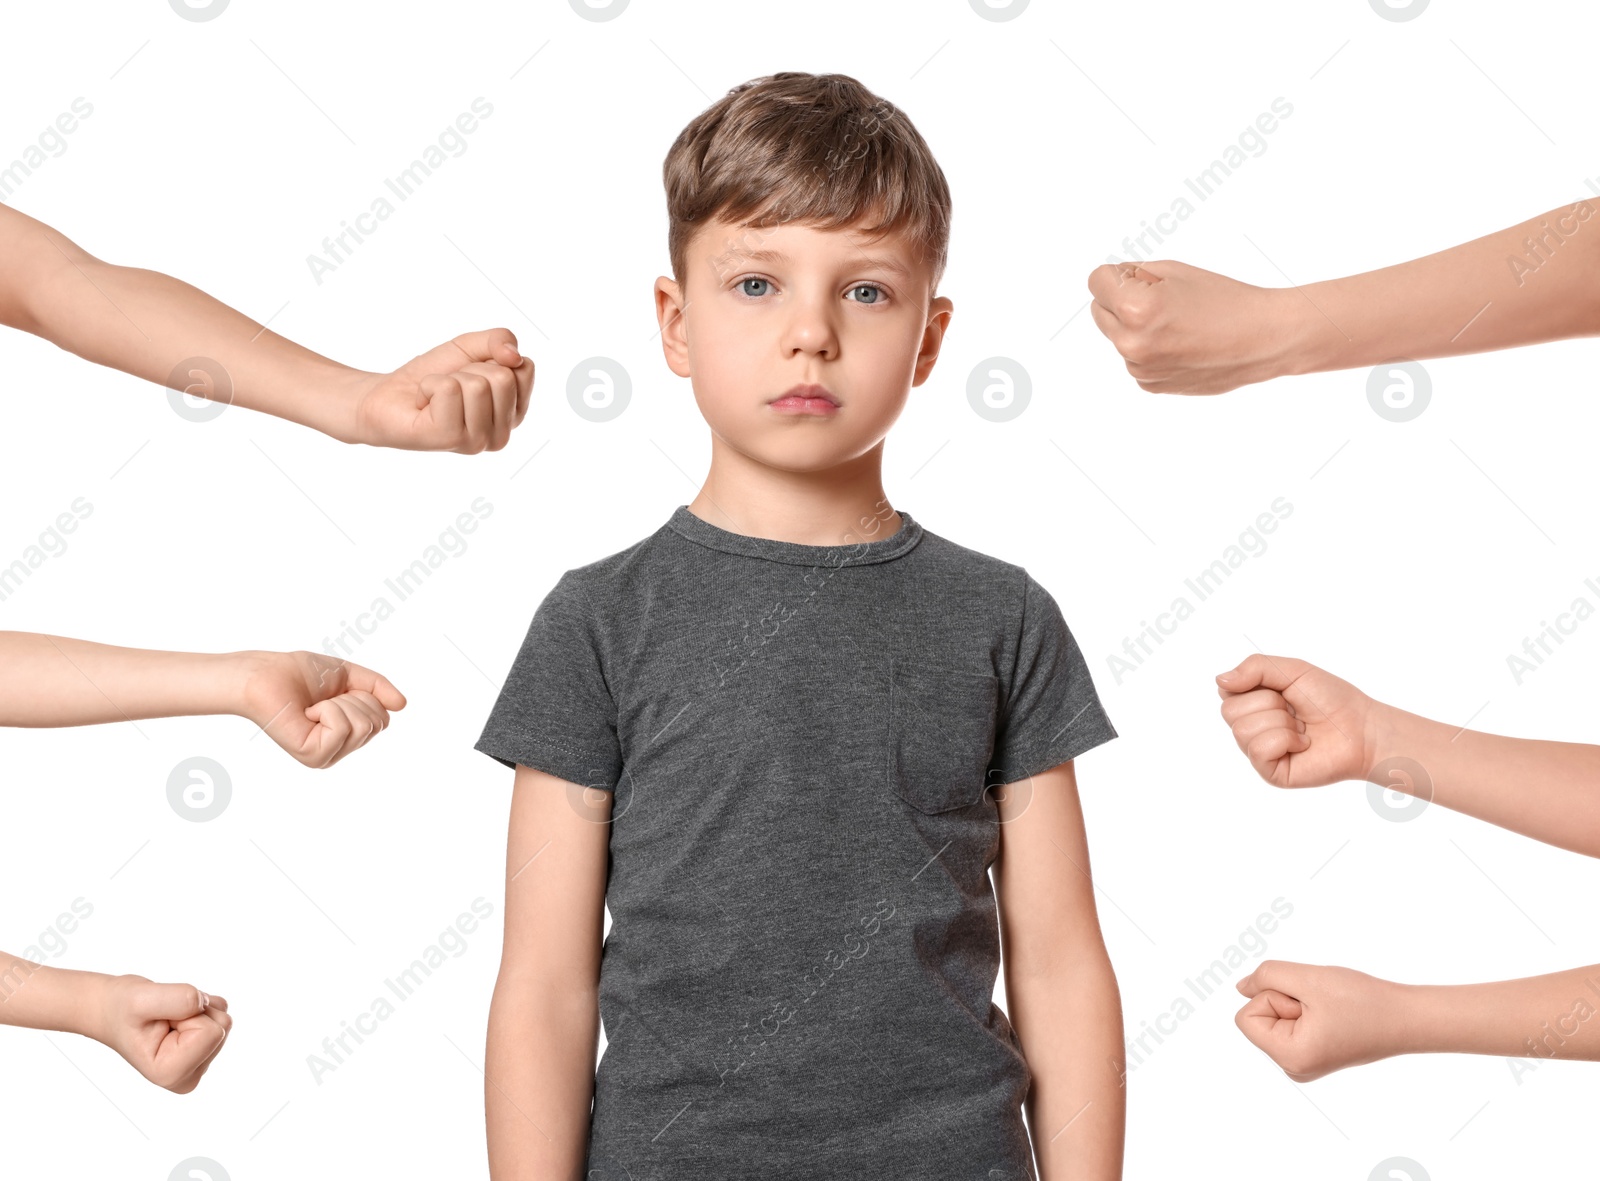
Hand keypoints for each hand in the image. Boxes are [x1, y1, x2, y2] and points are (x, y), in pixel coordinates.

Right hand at [96, 976, 231, 1093]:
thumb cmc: (121, 1008)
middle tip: (162, 1017)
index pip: (212, 1032)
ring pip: (222, 1017)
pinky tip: (175, 1015)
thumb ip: (178, 999)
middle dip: (194, 1010)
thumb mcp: (140, 998)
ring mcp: (200, 1062)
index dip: (187, 1014)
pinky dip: (200, 1005)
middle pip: (222, 1025)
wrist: (113, 1009)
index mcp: (171, 1074)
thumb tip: (205, 1002)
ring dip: (196, 1007)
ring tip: (166, 1016)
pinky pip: (221, 1011)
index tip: (160, 1020)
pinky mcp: (207, 1047)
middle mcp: (190, 1075)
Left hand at [238, 651, 405, 767]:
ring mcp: (326, 756)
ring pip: (362, 726)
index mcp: (347, 735)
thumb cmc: (301, 674)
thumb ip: (377, 688)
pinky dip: (328, 710)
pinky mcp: (312, 755)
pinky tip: (307, 713)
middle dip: (354, 699)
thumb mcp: (350, 675)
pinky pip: (342, 728)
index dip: (365, 695)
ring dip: (339, 704)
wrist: (266, 675)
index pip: (383, 720)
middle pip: (377, 724)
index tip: (337, 692)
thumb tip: (402, 704)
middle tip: (324, 699)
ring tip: (313, 706)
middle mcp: (338, 750)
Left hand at [349, 328, 532, 451]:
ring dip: (449, 378)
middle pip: (504, 378)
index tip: (472, 372)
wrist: (387, 394)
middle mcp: (500, 435)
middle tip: (451, 385)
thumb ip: (500, 340)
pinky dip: (430, 384)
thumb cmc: (431, 375)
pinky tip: (424, 403)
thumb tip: (515, 356)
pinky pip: (448, 389)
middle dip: (471, 369)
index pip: (525, 370)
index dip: (493, 359)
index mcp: (513, 415)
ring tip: (437, 396)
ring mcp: (476, 442)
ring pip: (477, 384)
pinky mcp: (449, 438)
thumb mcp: (471, 347)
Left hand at [1086, 259, 1301, 393]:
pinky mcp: (1150, 385)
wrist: (1263, 340)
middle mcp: (1130, 343)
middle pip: (1099, 310)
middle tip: (1163, 300)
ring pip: (1117, 336)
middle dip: (1121, 300)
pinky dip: (1150, 350)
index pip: (1096, 280)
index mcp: (1135, 309)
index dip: (1119, 274)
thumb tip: (1107, 284)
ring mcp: (1139, 369)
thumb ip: (1132, 274)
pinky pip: (1135, 359)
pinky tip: (1183, 345)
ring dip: (1136, 327)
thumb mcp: (1175, 271)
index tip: (1143, 278)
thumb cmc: (1224, 299)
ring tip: (1179, 324)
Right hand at [1215, 654, 1382, 788]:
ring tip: (1301, 728)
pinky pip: (1258, 749)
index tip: (1280, 688)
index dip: (1252, 684)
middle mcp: (1251, 727)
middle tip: (1294, 710)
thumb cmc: (1331, 700)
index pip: (1226, 689)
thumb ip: (1255, 667)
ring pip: (1243, 729)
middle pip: (1229, 710)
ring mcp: (1258, 751)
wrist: (1362, 729)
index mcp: (1252, 702)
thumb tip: (1220, 679)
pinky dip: (1285, 740)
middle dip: (1268, 703)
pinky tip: (1302, 744)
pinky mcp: (1270, 771)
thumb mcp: (1292, 670)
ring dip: (1280, 723)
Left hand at [1234, 961, 1409, 1081]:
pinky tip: (1333, 1014)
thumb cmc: (1364, 1002)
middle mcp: (1293, 1068)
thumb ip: (1266, 976)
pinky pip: (1291, 1022)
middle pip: (1260, 1017)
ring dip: (1298, 1003)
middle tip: (1323, 1005)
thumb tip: (1242, 987)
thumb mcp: (1308, 978)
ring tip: (1330, 1010)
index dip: (1271, 998)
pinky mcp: (1314, 1053)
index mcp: (1290, 1058)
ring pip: (1276, 1017)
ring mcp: (1304, 1063)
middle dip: (1286, 1000)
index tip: (1307, 1002)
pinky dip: (1307, 1009)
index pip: (1246, 1017)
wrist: (1407, 1018)